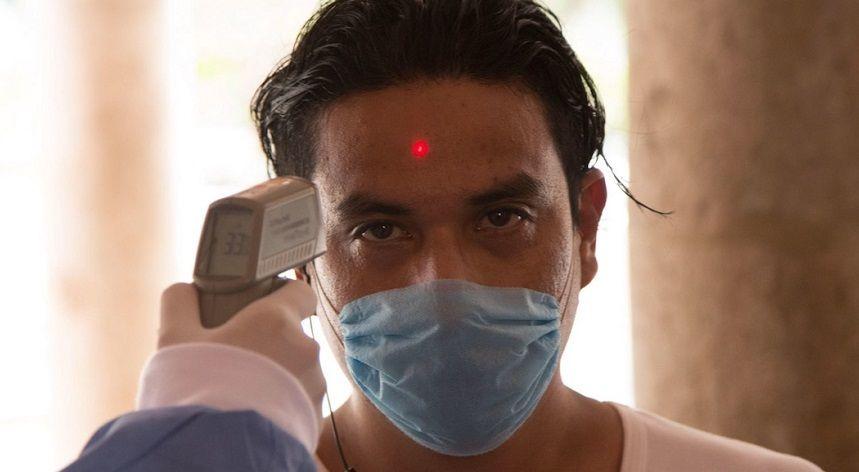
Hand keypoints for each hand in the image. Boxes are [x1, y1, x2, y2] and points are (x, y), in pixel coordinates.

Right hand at [157, 280, 325, 417]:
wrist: (214, 453)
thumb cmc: (195, 390)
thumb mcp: (174, 339)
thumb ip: (180, 303)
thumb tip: (185, 291)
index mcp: (276, 320)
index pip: (300, 291)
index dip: (282, 295)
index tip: (262, 305)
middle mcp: (305, 349)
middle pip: (292, 335)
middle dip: (268, 343)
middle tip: (235, 357)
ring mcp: (314, 385)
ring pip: (298, 370)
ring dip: (277, 376)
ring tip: (241, 392)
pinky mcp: (315, 417)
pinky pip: (300, 402)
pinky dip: (282, 404)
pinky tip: (253, 412)